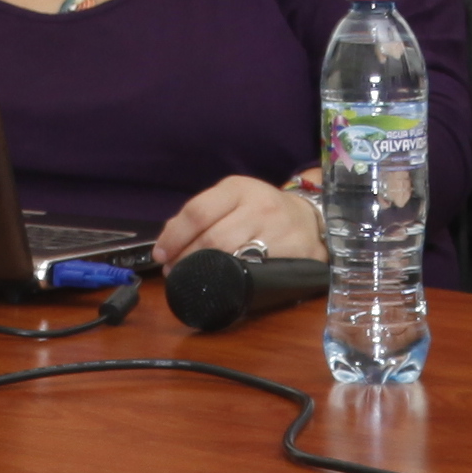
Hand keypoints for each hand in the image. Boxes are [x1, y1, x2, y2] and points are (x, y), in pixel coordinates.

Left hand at [148, 174, 317, 271]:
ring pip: (231, 257)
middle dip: (186, 260)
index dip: (174, 237)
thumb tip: (166, 243)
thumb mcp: (232, 200)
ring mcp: (279, 229)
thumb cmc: (261, 212)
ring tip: (193, 278)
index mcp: (238, 188)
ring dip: (204, 273)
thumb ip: (201, 215)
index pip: (197, 212)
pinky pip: (255, 272)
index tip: (162, 255)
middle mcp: (259, 205)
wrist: (309, 220)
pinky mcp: (295, 251)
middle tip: (176, 272)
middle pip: (212, 238)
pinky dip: (232, 281)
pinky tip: (223, 283)